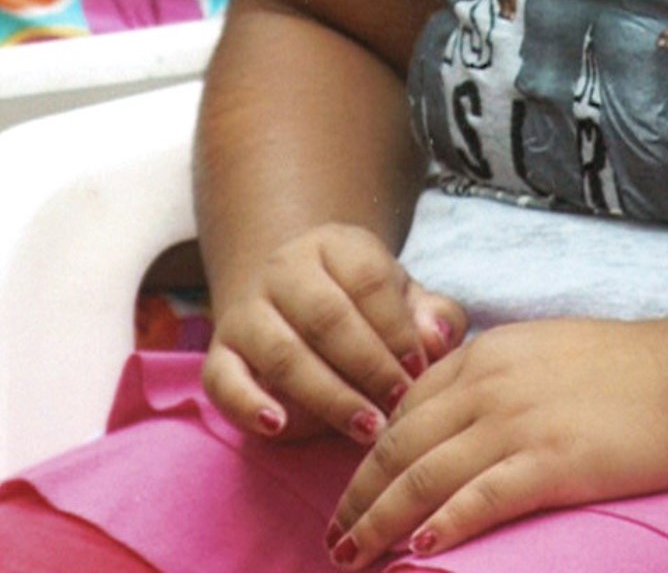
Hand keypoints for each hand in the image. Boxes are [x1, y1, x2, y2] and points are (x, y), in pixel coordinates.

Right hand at [202, 222, 466, 445]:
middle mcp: (284, 269)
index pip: (368, 280)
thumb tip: (438, 338)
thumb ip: (432, 314)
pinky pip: (223, 380)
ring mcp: (248, 310)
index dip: (397, 328)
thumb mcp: (402, 297)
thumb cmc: (362, 305)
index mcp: (335, 245)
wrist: (290, 294)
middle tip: (397, 407)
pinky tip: (279, 427)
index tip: (419, 370)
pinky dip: (248, 405)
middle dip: (368, 367)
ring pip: (282, 352)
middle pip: (326, 317)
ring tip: (366, 429)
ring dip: (328, 396)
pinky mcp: (221, 353)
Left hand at [325, 316, 667, 565]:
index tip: (350, 489)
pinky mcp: (548, 462)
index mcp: (487, 354)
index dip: (369, 452)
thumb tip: (453, 413)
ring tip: (353, 554)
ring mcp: (518, 424)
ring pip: (426, 476)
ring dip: (380, 520)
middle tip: (334, 535)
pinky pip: (479, 499)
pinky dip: (443, 525)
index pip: (405, 406)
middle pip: (401, 444)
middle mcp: (491, 384)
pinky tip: (417, 550)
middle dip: (358, 494)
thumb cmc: (623, 368)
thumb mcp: (542, 349)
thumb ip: (493, 375)